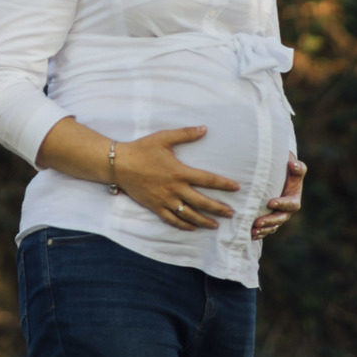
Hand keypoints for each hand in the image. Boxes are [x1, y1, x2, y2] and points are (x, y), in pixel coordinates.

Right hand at [115, 127, 239, 231]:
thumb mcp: (164, 137)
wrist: (120, 164)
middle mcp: (175, 189)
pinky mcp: (155, 207)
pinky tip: (192, 228)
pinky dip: (184, 225)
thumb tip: (204, 128)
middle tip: (231, 214)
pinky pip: (172, 220)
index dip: (223, 184)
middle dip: (218, 209)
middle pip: (202, 202)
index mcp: (179, 172)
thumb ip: (185, 134)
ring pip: (189, 215)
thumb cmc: (142, 149)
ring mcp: (165, 200)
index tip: (236, 187)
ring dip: (204, 221)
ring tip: (216, 225)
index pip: (207, 179)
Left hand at [251, 153, 306, 241]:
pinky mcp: (271, 221)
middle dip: (269, 221)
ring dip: (263, 230)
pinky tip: (250, 234)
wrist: (282, 177)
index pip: (290, 204)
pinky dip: (259, 233)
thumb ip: (297, 167)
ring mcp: (278, 217)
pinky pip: (266, 230)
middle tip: (257, 222)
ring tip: (252, 230)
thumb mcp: (296, 168)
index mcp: (294, 200)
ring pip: (272, 226)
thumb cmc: (289, 171)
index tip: (270, 202)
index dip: (281, 204)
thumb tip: (292, 164)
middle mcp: (287, 211)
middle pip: (279, 219)